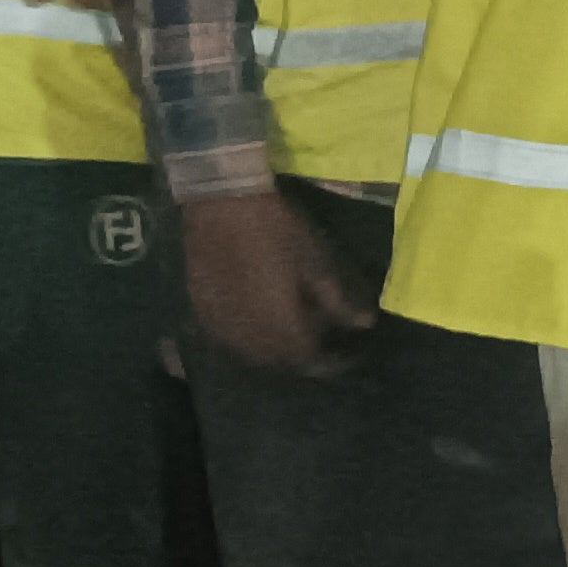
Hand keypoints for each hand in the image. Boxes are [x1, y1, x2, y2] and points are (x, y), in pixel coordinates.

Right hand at [182, 188, 376, 372]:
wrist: (221, 201)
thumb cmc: (276, 230)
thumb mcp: (315, 263)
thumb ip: (339, 302)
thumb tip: (365, 326)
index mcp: (282, 330)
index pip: (313, 363)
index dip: (333, 362)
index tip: (348, 352)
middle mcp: (250, 339)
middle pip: (282, 365)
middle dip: (303, 356)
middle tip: (320, 338)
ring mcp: (221, 327)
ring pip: (252, 356)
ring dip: (274, 351)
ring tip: (289, 331)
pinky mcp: (202, 311)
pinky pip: (227, 339)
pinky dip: (247, 337)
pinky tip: (256, 320)